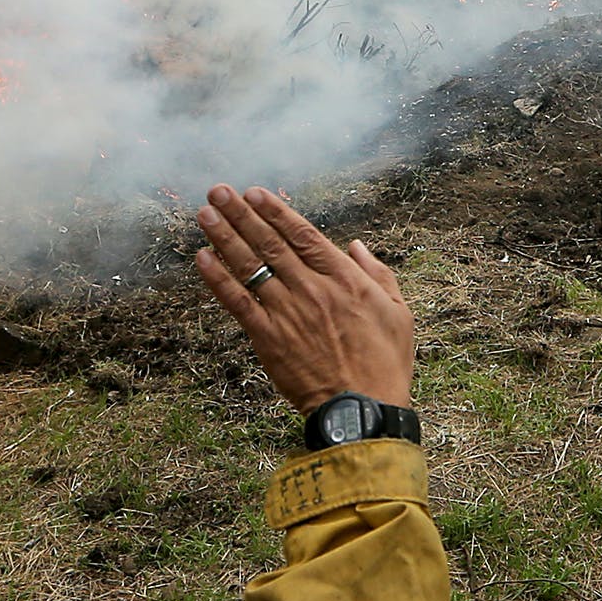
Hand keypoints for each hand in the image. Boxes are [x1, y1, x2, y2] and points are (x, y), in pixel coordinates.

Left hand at [194, 184, 415, 414]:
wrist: (362, 409)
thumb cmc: (385, 364)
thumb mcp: (399, 312)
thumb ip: (377, 273)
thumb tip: (356, 246)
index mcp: (344, 279)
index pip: (303, 235)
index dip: (276, 211)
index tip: (255, 193)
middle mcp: (312, 289)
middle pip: (270, 243)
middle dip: (242, 214)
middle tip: (219, 191)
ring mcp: (288, 313)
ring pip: (250, 266)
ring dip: (225, 236)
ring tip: (205, 213)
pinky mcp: (269, 339)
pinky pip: (238, 302)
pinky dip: (218, 279)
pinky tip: (202, 258)